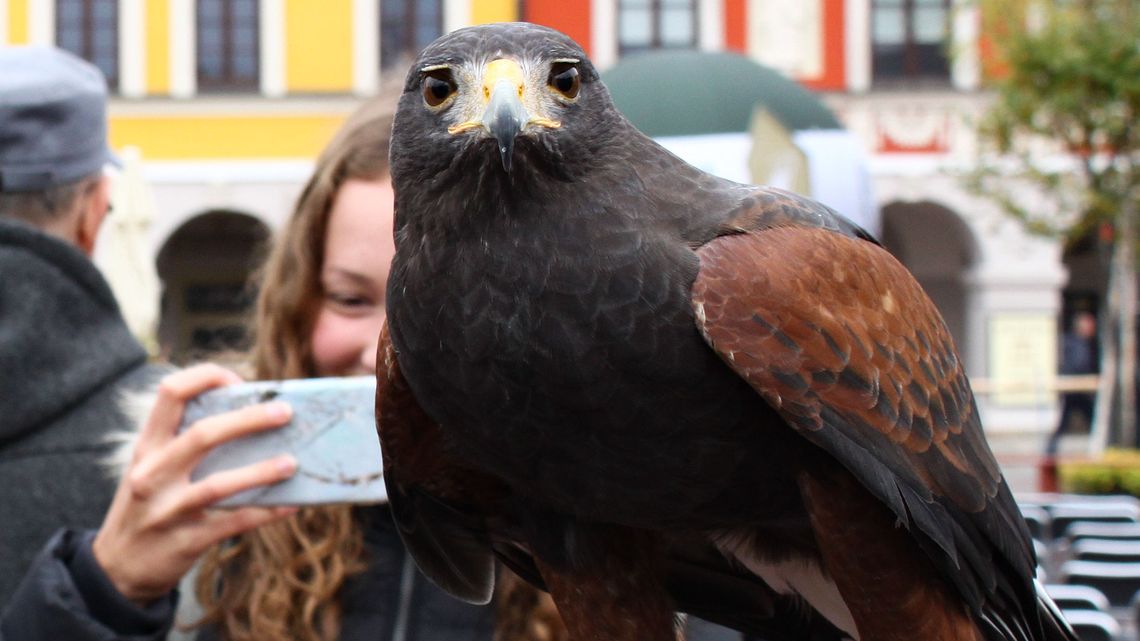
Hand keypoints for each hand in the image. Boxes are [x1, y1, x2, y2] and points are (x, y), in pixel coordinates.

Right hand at [93, 364, 298, 603]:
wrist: (117, 569)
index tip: (239, 380)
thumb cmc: (148, 506)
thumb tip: (250, 415)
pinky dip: (266, 513)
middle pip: (203, 434)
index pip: (171, 394)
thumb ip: (184, 442)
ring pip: (219, 484)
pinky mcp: (185, 541)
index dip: (206, 378)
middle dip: (248, 419)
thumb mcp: (152, 468)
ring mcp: (167, 509)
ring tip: (293, 462)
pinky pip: (233, 523)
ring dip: (261, 471)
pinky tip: (290, 505)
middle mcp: (153, 474)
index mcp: (148, 447)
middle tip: (285, 411)